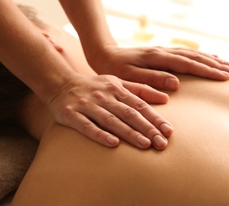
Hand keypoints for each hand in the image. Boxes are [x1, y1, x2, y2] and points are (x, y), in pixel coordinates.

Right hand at [47, 74, 172, 149]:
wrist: (60, 83)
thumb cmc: (94, 87)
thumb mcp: (117, 82)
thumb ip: (140, 89)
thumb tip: (165, 98)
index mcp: (117, 88)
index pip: (140, 105)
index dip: (155, 118)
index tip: (169, 131)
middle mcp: (104, 96)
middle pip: (129, 113)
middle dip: (147, 128)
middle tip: (162, 143)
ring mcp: (87, 105)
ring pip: (111, 120)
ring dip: (129, 133)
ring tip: (145, 144)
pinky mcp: (71, 115)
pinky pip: (87, 126)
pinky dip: (100, 134)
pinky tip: (113, 144)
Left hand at [89, 46, 228, 89]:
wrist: (104, 53)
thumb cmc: (115, 69)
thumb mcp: (129, 77)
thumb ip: (152, 80)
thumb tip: (176, 85)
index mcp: (157, 57)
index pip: (188, 64)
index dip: (208, 71)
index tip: (225, 77)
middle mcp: (164, 51)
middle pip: (196, 57)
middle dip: (217, 65)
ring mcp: (165, 50)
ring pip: (194, 54)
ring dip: (213, 60)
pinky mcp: (163, 52)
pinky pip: (187, 53)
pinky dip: (202, 56)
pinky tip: (211, 58)